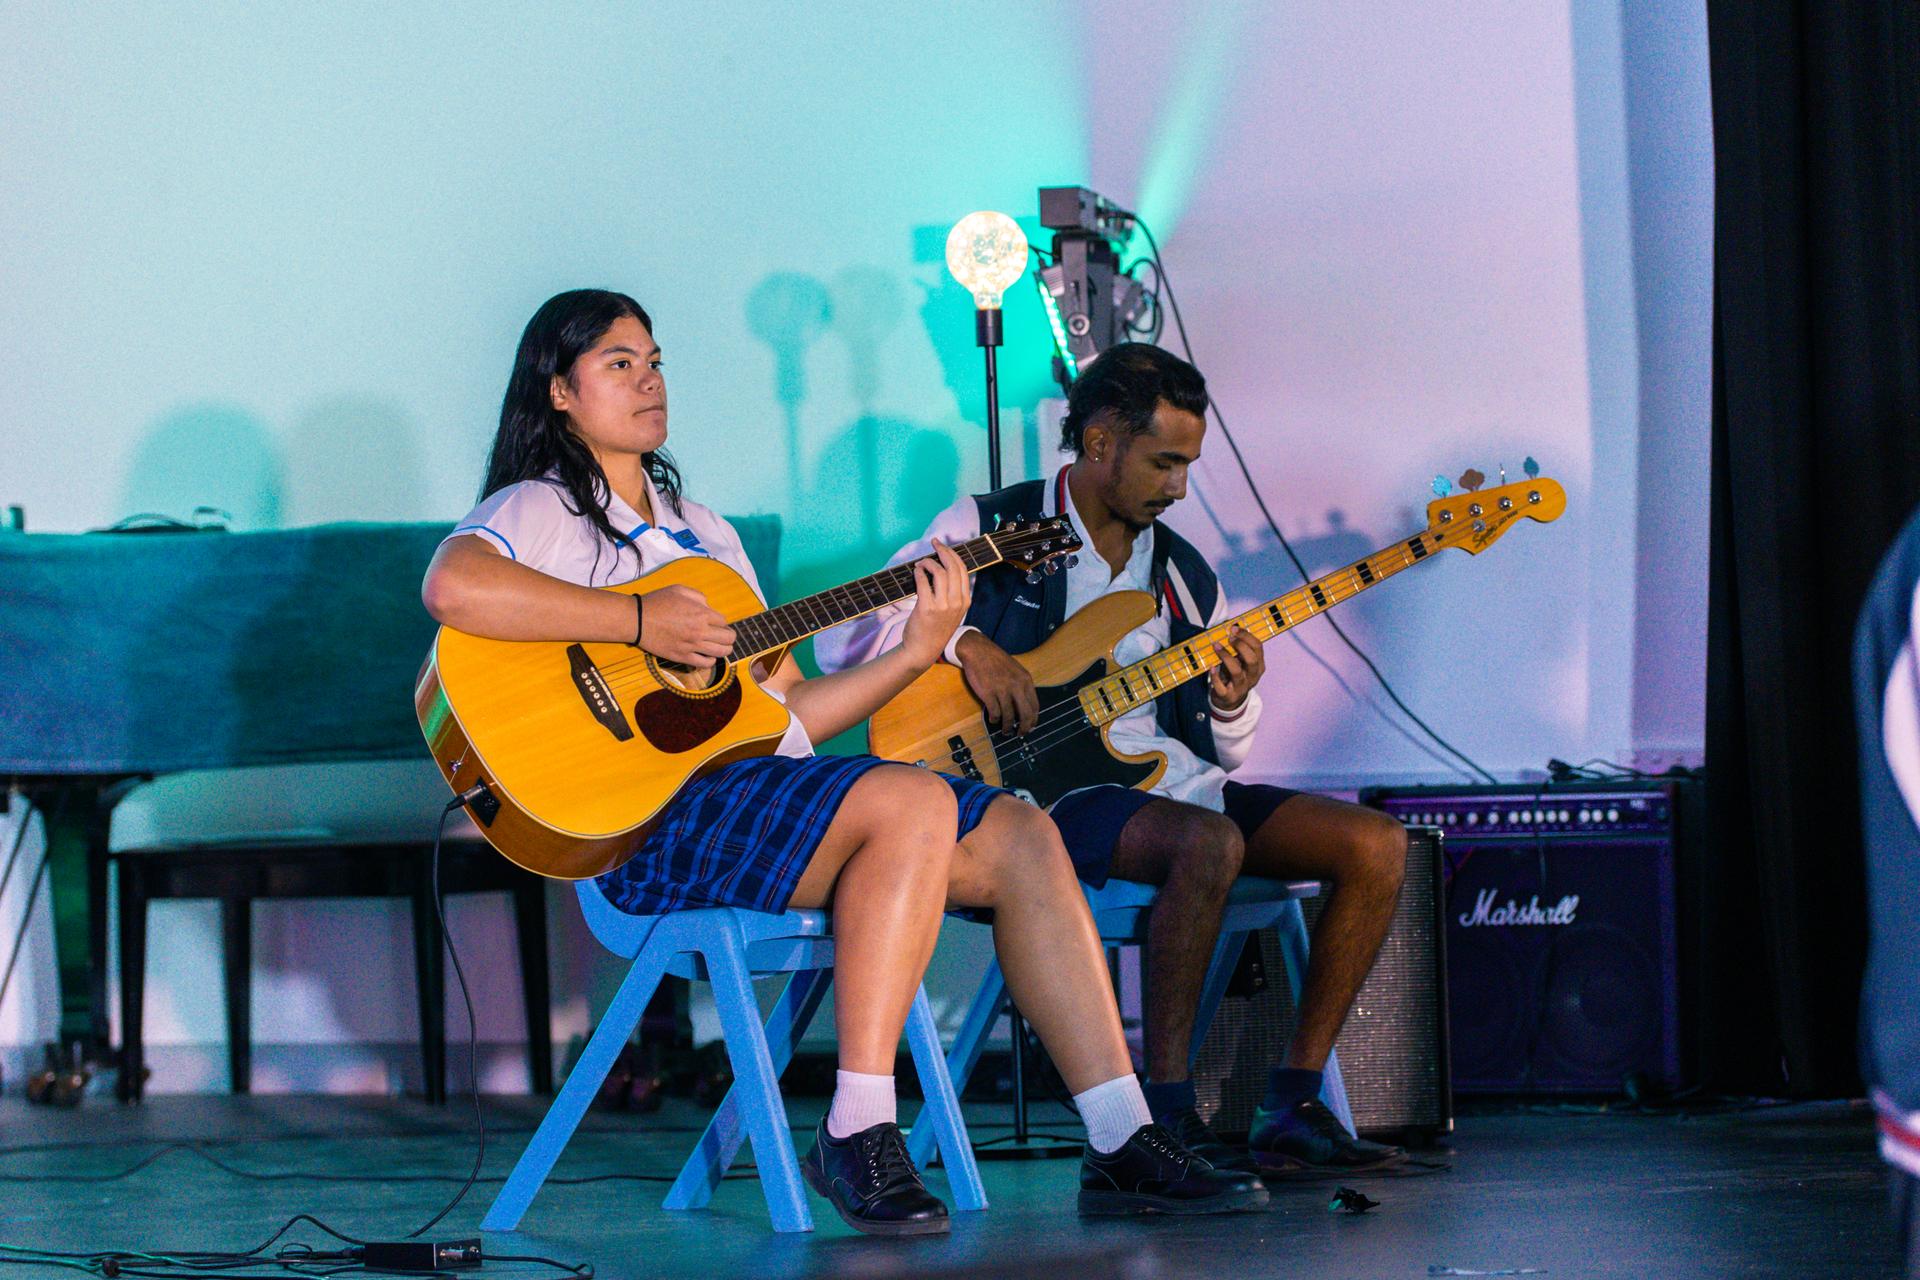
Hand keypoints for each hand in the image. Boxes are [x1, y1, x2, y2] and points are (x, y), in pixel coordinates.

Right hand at [637, 584, 735, 665]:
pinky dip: (710, 660)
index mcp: (702, 614)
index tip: (716, 623)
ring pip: (721, 653)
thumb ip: (699, 596)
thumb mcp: (680, 590)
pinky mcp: (682, 657)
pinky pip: (705, 663)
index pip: (725, 622)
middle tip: (723, 636)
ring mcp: (692, 646)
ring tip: (719, 647)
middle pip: (728, 639)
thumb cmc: (657, 602)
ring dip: (724, 650)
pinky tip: (707, 655)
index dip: (722, 623)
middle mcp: (700, 631)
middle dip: (729, 637)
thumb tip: (708, 608)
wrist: (637, 620)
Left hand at [899, 540, 971, 669]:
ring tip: (921, 562)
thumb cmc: (935, 628)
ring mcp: (942, 606)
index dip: (953, 554)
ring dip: (928, 562)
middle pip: (953, 567)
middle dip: (943, 551)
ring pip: (939, 572)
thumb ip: (952, 592)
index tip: (943, 546)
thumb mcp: (952, 611)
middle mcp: (957, 602)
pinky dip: (919, 572)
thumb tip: (943, 567)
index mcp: (965, 601)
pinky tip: (916, 571)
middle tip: (934, 543)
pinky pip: (923, 582)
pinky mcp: (927, 608)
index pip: (963, 570)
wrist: (923, 649)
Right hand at [954, 630, 1039, 733]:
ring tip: (1005, 731)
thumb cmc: (996, 660)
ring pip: (1009, 716)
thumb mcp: (1015, 670)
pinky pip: (995, 713)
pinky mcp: (988, 693)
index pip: (1035, 706)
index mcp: (1026, 680)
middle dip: (1024, 728)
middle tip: (1021, 734)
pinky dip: (994, 719)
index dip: (1033, 720)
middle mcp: (1016, 686)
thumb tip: (1024, 707)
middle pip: (1025, 714)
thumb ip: (1021, 686)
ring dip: (1007, 727)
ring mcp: (1002, 690)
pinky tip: (993, 720)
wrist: (978, 650)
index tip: (1030, 727)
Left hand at [1207, 624, 1263, 710]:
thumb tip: (1228, 628)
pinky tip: (1211, 668)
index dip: (1246, 636)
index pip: (1258, 648)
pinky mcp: (1229, 696)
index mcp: (1258, 665)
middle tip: (1229, 637)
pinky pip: (1222, 687)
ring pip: (1236, 671)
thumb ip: (1237, 649)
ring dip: (1226, 657)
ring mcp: (1241, 687)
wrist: (1230, 700)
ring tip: (1216, 646)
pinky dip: (1215, 677)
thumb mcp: (1240, 662)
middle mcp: (1252, 676)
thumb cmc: (1234, 675)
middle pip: (1251, 659)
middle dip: (1240, 646)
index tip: (1234, 628)